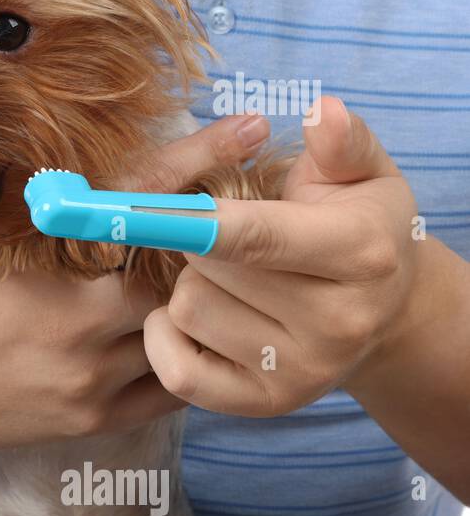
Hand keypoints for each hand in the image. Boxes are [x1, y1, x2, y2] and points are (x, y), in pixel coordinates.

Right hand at [0, 113, 271, 446]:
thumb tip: (20, 118)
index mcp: (45, 258)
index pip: (142, 197)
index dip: (200, 157)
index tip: (250, 127)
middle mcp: (79, 321)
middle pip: (180, 272)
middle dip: (205, 242)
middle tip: (228, 219)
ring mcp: (85, 378)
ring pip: (178, 334)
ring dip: (193, 303)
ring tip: (207, 279)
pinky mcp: (81, 421)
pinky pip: (163, 390)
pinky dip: (175, 357)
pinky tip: (168, 334)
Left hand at [144, 97, 423, 415]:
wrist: (387, 313)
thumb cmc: (360, 227)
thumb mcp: (364, 174)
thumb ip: (341, 141)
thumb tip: (320, 111)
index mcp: (358, 254)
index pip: (254, 236)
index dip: (186, 220)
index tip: (128, 209)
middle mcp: (337, 322)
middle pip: (205, 270)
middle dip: (196, 244)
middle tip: (227, 241)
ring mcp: (302, 371)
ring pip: (186, 313)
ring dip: (187, 287)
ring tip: (226, 280)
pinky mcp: (265, 404)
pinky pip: (178, 371)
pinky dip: (167, 339)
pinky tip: (194, 318)